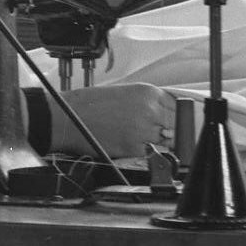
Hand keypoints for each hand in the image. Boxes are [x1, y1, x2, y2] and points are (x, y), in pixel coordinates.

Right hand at [44, 81, 170, 163]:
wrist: (67, 118)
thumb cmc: (89, 104)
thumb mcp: (124, 92)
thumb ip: (148, 101)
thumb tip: (168, 113)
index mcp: (147, 92)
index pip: (178, 106)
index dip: (175, 115)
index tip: (171, 121)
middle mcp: (149, 109)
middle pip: (176, 125)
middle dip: (169, 130)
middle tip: (153, 131)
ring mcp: (143, 130)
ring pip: (166, 141)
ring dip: (156, 142)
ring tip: (136, 136)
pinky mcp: (134, 148)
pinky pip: (151, 153)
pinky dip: (144, 151)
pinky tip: (127, 142)